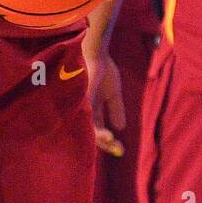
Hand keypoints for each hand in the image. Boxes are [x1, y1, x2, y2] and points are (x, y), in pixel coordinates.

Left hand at [84, 38, 125, 156]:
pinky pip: (86, 121)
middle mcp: (83, 111)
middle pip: (91, 134)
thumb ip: (116, 109)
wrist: (96, 53)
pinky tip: (108, 135)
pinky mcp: (80, 103)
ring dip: (101, 139)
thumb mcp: (113, 92)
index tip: (121, 148)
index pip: (97, 130)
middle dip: (105, 144)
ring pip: (87, 130)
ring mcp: (80, 107)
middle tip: (118, 148)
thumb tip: (121, 128)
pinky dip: (96, 131)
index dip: (109, 140)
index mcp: (90, 109)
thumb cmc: (102, 68)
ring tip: (112, 141)